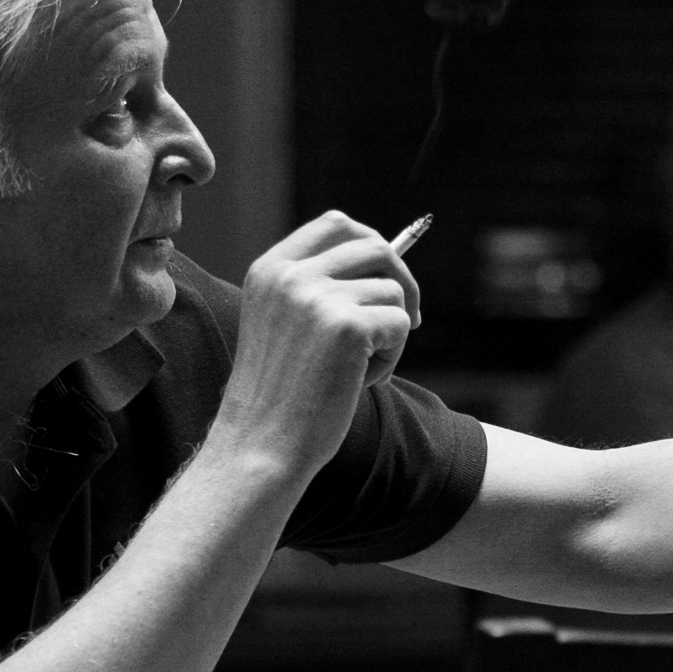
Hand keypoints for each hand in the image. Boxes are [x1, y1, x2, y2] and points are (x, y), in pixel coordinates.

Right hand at [214, 211, 420, 475]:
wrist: (261, 446)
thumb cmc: (280, 396)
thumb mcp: (283, 325)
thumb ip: (318, 289)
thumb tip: (387, 264)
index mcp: (270, 269)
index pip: (335, 225)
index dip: (371, 244)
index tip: (387, 274)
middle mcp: (290, 275)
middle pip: (373, 245)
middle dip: (402, 278)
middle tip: (410, 318)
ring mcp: (317, 297)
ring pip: (392, 290)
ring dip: (391, 331)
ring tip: (361, 369)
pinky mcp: (346, 326)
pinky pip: (400, 323)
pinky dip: (392, 357)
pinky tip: (360, 383)